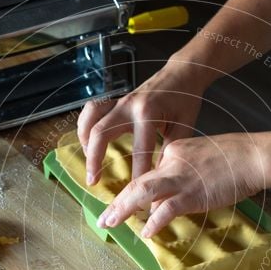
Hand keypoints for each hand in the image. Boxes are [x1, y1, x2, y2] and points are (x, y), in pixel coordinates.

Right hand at [77, 60, 206, 184]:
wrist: (182, 73)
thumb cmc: (186, 101)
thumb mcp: (184, 127)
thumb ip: (170, 153)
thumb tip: (159, 180)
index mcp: (148, 113)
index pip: (139, 151)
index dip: (136, 176)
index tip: (136, 196)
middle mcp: (129, 106)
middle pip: (100, 133)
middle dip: (94, 160)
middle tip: (93, 181)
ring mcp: (119, 101)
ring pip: (90, 118)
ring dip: (85, 141)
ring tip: (89, 161)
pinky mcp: (115, 100)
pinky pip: (92, 111)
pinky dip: (86, 126)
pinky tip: (89, 141)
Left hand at [96, 133, 268, 237]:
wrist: (253, 155)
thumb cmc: (236, 158)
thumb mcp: (203, 158)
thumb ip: (185, 174)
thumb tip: (173, 196)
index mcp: (173, 152)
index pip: (149, 173)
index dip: (134, 192)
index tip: (124, 205)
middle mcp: (171, 162)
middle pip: (137, 182)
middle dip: (117, 202)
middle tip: (104, 218)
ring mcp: (181, 177)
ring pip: (143, 191)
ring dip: (123, 209)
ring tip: (110, 223)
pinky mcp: (192, 192)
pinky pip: (167, 208)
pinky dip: (154, 221)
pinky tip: (146, 233)